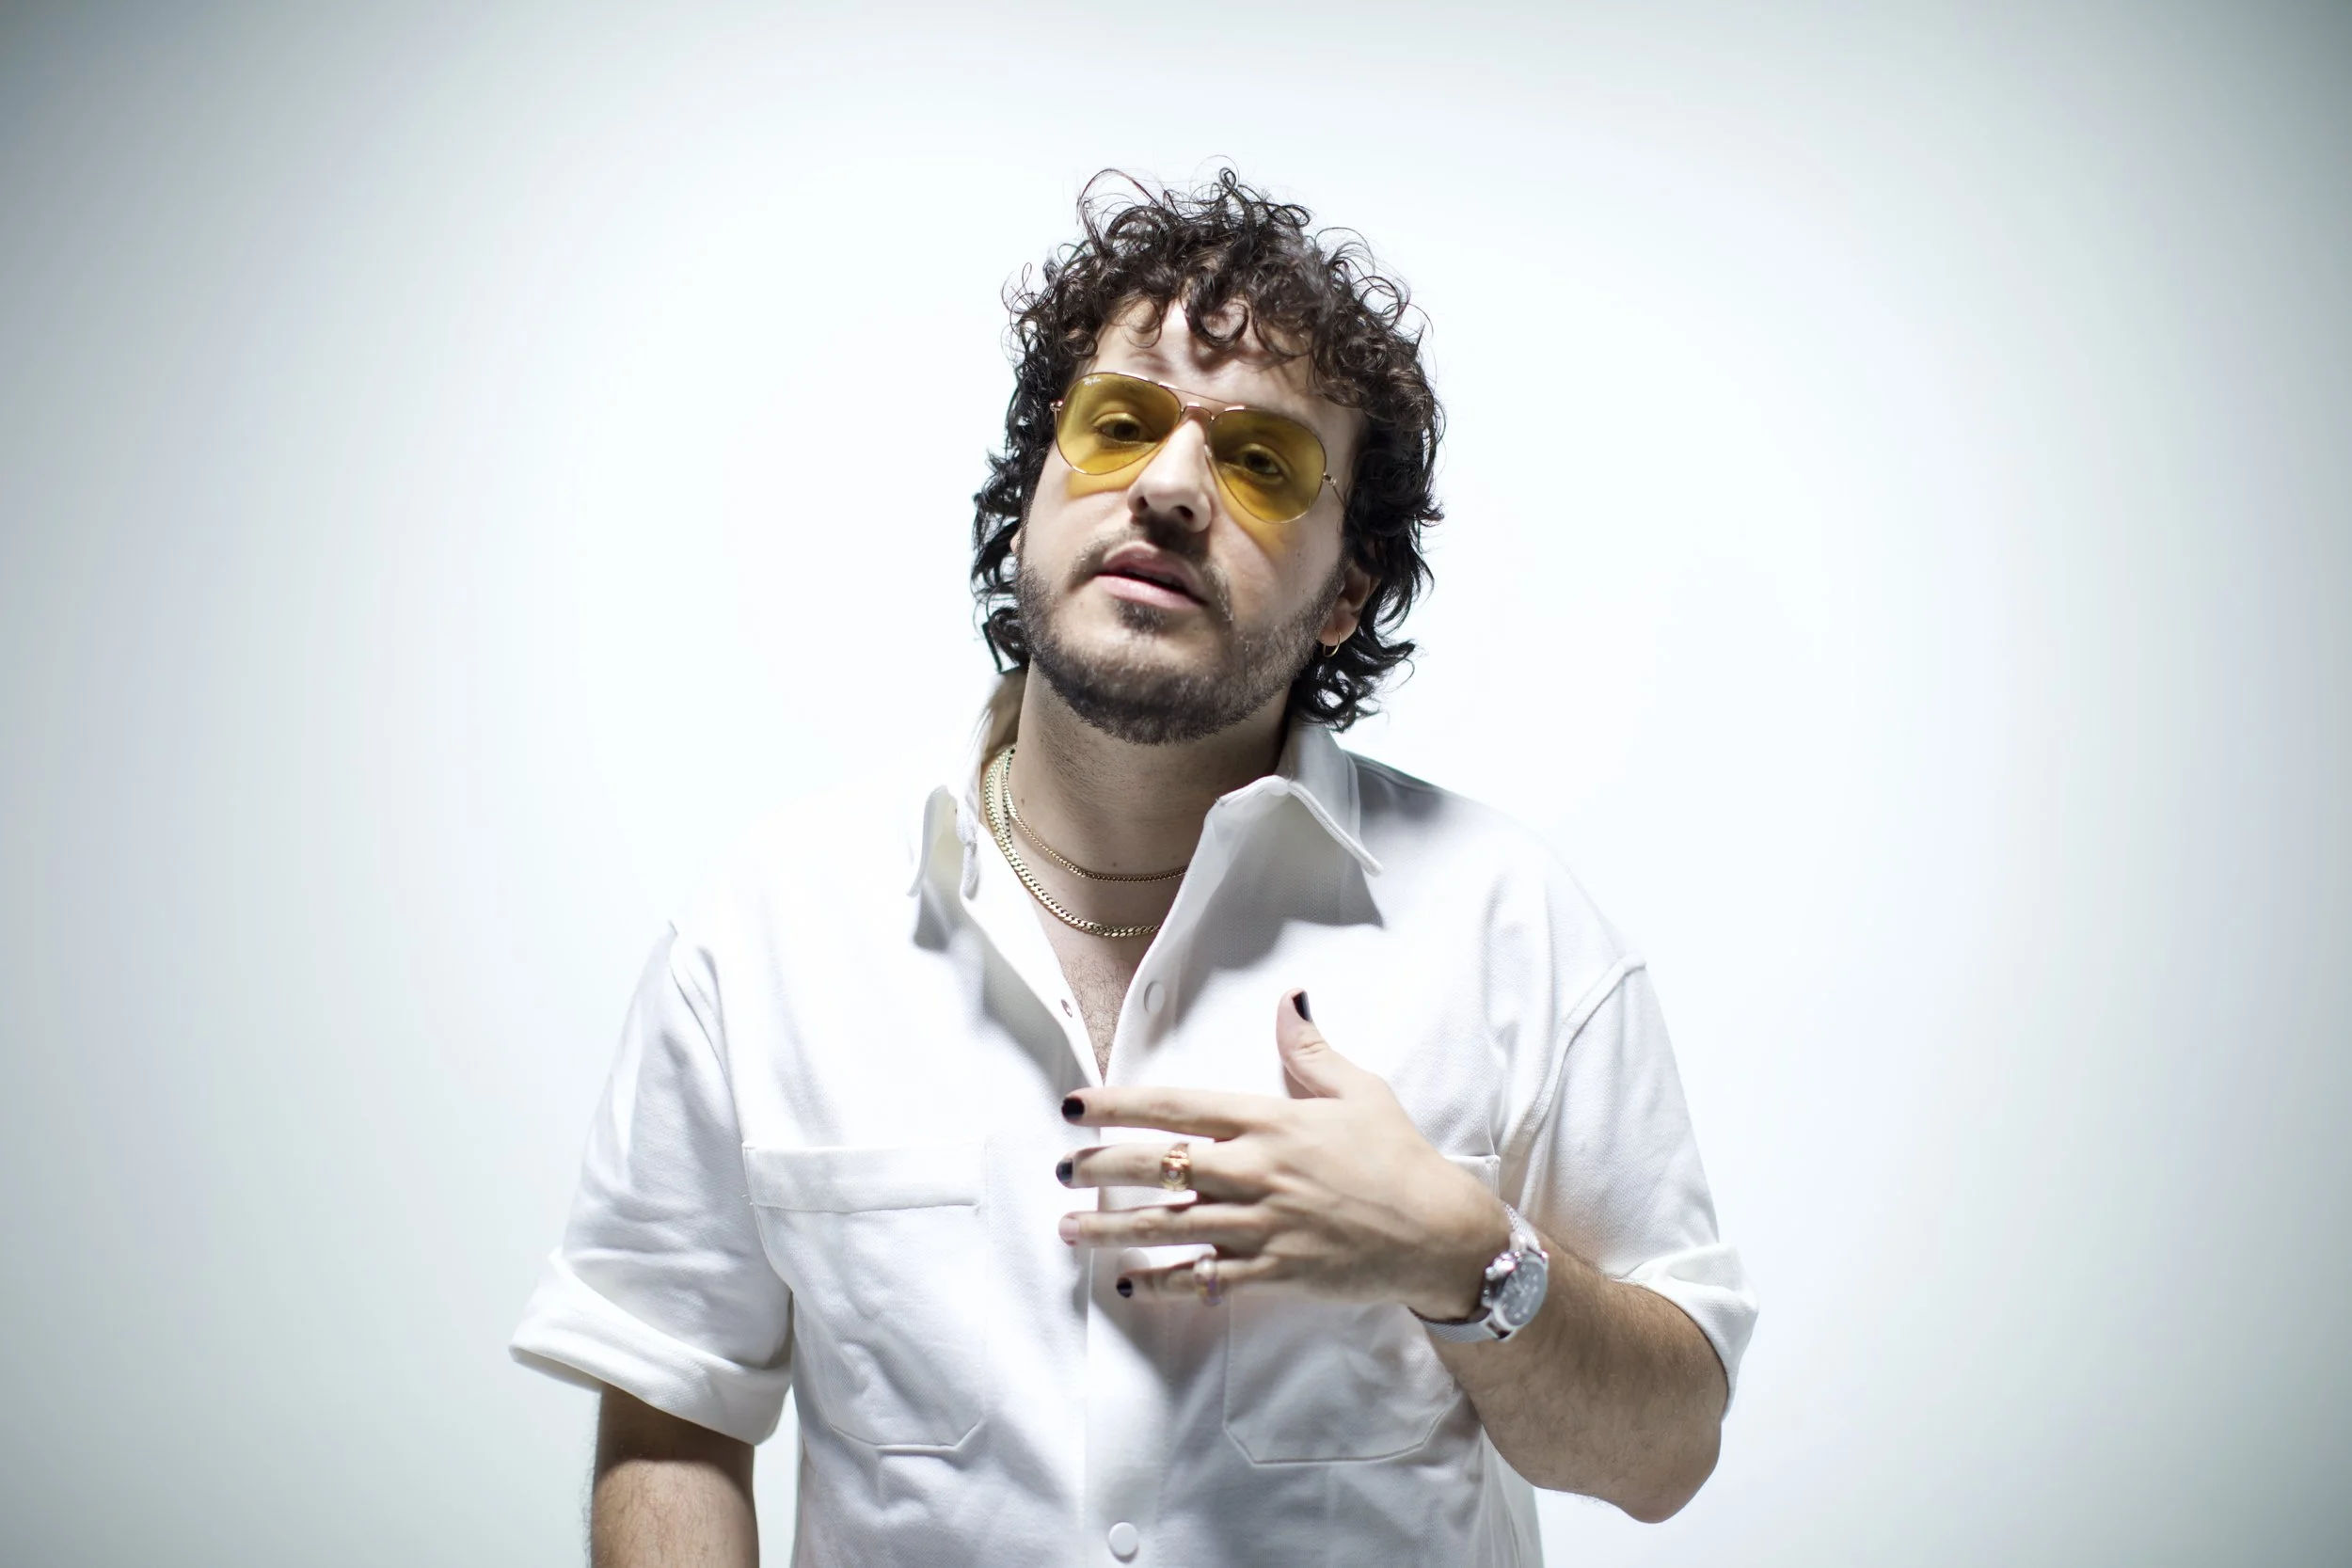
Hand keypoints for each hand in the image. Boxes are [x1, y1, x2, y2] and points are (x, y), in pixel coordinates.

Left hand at [1055, 989, 1510, 1317]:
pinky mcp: (1275, 1272)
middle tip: (1060, 1170)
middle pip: (1160, 1167)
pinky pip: (1207, 1280)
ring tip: (1070, 1229)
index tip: (1075, 1106)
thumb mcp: (1360, 1091)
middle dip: (1101, 1168)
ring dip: (1115, 1229)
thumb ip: (1310, 1048)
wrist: (1439, 1232)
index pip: (1178, 1107)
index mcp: (1270, 1122)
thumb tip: (1290, 998)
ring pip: (1171, 1225)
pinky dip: (1165, 1283)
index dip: (1119, 1105)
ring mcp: (1263, 1226)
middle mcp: (1257, 1171)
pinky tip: (1131, 1284)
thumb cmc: (1399, 1157)